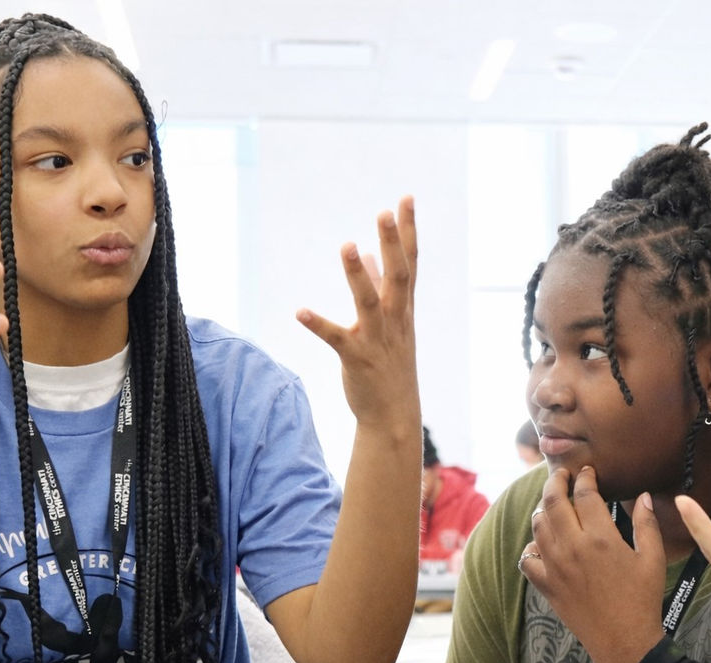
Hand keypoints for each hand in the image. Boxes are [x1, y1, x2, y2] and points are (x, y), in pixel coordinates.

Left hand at [295, 197, 418, 429]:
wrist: (394, 414)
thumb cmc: (390, 365)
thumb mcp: (391, 323)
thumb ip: (379, 285)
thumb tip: (367, 253)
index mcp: (403, 308)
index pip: (410, 262)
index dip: (408, 230)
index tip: (405, 199)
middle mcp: (395, 319)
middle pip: (398, 276)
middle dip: (393, 244)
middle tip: (385, 212)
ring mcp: (377, 339)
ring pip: (369, 302)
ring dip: (357, 274)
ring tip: (346, 245)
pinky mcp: (357, 358)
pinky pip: (336, 339)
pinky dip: (319, 325)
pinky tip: (300, 312)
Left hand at [520, 466, 666, 662]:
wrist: (624, 642)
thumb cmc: (643, 599)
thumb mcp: (652, 558)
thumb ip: (647, 523)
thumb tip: (643, 495)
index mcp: (601, 537)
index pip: (584, 494)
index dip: (585, 478)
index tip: (587, 472)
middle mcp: (572, 547)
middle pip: (553, 502)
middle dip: (555, 482)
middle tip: (561, 475)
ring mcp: (555, 567)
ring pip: (538, 526)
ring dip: (543, 509)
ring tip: (552, 504)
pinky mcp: (546, 585)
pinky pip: (527, 559)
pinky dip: (531, 547)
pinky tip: (542, 544)